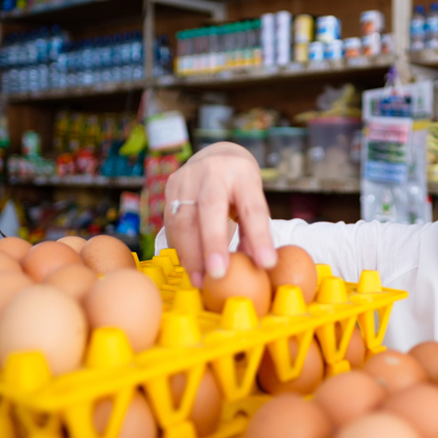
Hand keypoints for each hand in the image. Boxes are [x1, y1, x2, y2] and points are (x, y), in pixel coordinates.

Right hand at [163, 142, 276, 286]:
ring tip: (200, 281)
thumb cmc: (239, 188)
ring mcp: (188, 177)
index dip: (259, 237)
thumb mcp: (253, 201)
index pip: (253, 208)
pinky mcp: (170, 186)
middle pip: (211, 208)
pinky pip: (170, 222)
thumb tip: (257, 269)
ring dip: (190, 254)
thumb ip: (253, 233)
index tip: (266, 264)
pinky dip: (179, 248)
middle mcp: (214, 172)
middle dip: (213, 244)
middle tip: (217, 275)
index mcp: (243, 175)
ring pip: (184, 218)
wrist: (215, 156)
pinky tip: (188, 265)